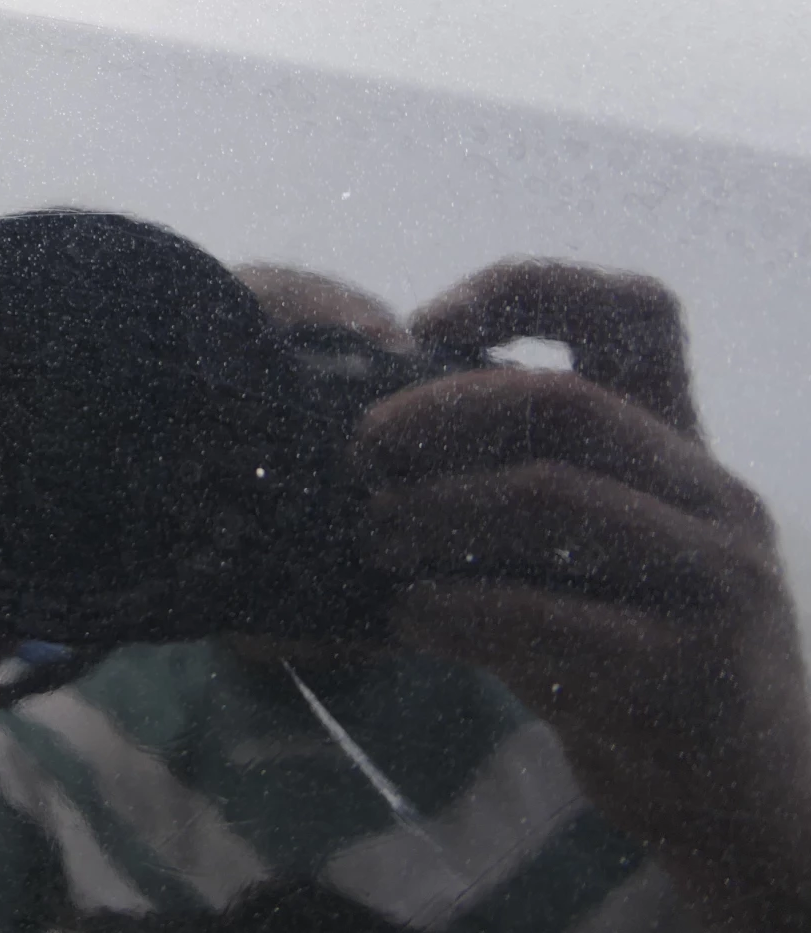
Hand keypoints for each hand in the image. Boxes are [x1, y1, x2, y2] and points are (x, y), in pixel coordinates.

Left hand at [357, 261, 810, 929]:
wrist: (725, 794)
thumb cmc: (614, 650)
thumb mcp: (573, 547)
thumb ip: (510, 477)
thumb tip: (365, 432)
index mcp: (683, 445)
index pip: (637, 310)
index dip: (523, 291)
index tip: (422, 327)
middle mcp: (716, 497)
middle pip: (568, 402)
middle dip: (440, 414)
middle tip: (359, 452)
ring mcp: (718, 582)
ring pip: (553, 499)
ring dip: (433, 513)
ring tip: (372, 539)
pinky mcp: (690, 674)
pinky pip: (547, 617)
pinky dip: (454, 609)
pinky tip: (406, 617)